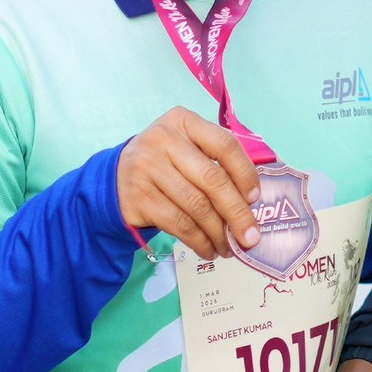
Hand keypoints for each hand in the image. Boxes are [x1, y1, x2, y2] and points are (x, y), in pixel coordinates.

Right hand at [117, 107, 260, 256]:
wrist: (116, 177)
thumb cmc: (165, 163)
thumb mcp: (186, 147)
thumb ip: (216, 162)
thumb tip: (251, 203)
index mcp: (183, 121)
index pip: (224, 144)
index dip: (245, 174)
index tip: (255, 199)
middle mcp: (163, 140)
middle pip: (212, 180)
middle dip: (237, 213)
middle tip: (250, 237)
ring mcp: (147, 168)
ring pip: (197, 207)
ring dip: (218, 233)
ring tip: (230, 247)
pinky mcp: (139, 197)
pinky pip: (179, 224)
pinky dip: (200, 241)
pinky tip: (209, 249)